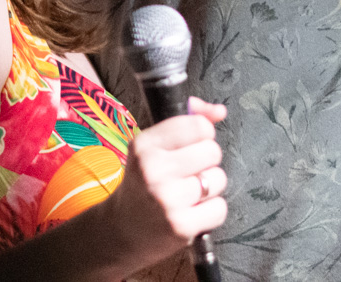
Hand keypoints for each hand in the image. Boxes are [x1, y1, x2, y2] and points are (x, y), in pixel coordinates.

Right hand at [108, 98, 228, 259]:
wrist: (121, 229)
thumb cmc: (142, 183)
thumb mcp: (153, 148)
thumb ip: (186, 123)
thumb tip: (219, 111)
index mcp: (144, 144)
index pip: (197, 125)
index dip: (202, 135)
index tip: (191, 146)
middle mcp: (153, 168)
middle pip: (212, 151)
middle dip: (206, 162)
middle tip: (188, 173)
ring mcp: (167, 199)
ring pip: (219, 179)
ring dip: (210, 187)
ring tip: (188, 193)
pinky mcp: (180, 226)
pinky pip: (220, 208)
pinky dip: (211, 211)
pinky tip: (192, 212)